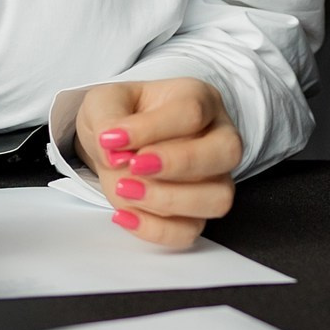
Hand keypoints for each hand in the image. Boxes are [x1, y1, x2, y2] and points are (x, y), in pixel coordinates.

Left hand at [74, 78, 240, 247]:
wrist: (115, 143)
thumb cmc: (120, 116)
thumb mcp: (103, 102)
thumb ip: (107, 118)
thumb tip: (113, 148)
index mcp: (198, 98)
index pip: (192, 112)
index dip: (152, 129)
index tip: (112, 139)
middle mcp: (217, 137)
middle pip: (226, 152)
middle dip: (177, 164)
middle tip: (133, 166)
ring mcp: (214, 178)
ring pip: (217, 198)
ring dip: (168, 200)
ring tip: (125, 189)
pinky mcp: (197, 212)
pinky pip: (190, 231)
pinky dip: (156, 229)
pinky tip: (124, 214)